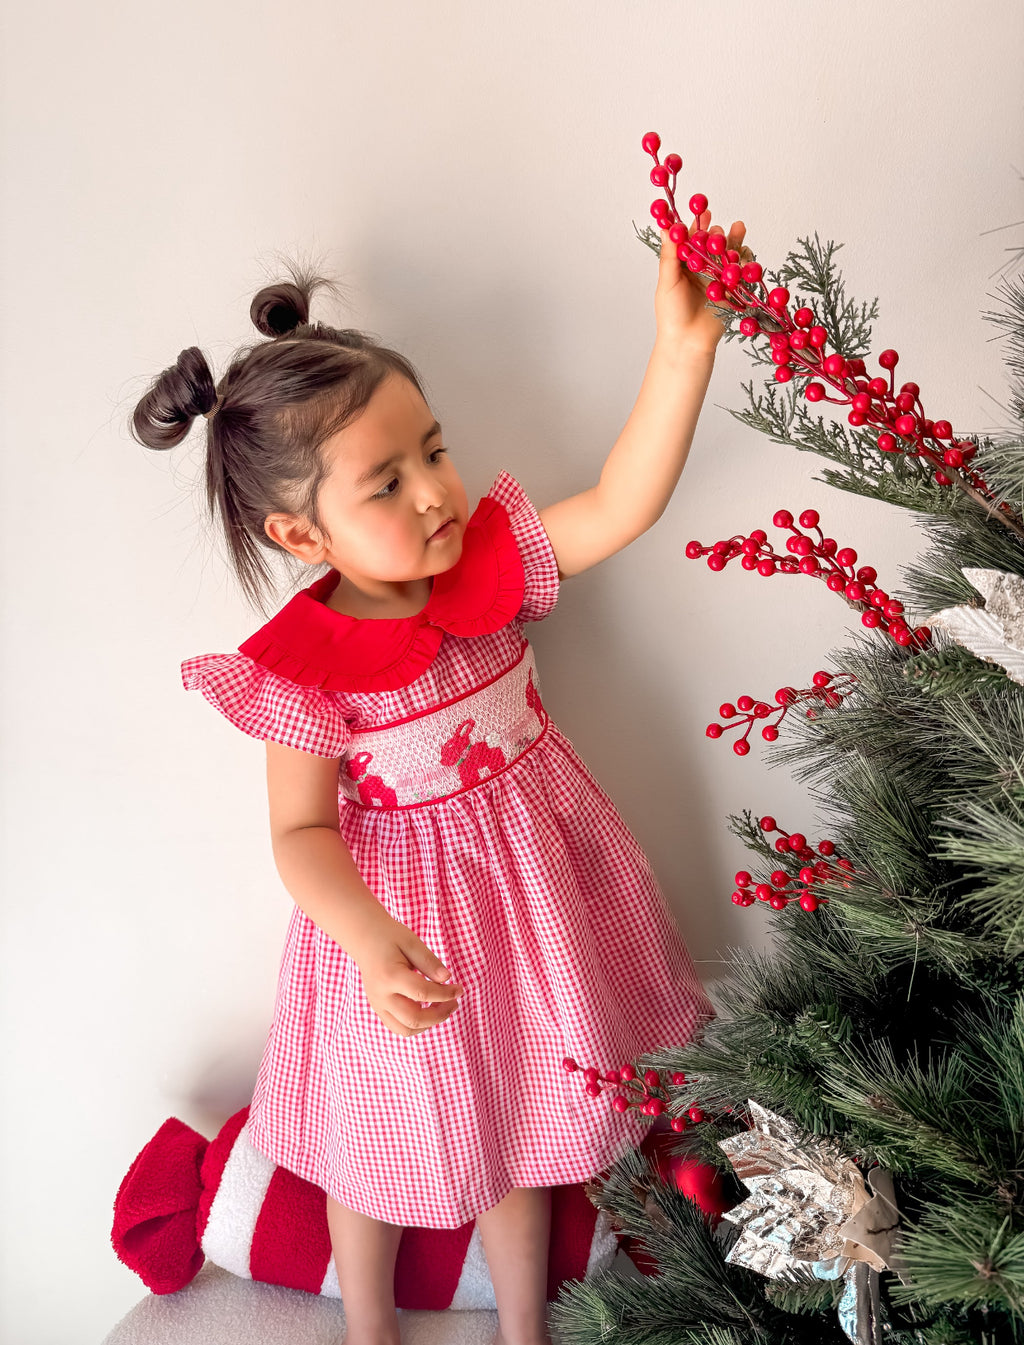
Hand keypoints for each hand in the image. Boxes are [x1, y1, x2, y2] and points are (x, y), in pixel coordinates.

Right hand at [353, 916, 464, 1037]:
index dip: (446, 994)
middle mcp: (380, 996)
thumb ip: (429, 962)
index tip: (459, 988)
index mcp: (389, 976)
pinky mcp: (378, 1009)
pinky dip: (416, 1024)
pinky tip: (428, 1010)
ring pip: (405, 1030)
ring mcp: (377, 1005)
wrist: (364, 938)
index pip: (423, 994)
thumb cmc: (389, 937)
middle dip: (440, 1015)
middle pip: (414, 1019)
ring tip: (443, 1007)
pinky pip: (398, 1027)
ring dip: (429, 1024)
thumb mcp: (412, 942)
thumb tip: (447, 979)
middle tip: (454, 1003)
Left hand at [655, 212, 751, 353]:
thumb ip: (670, 255)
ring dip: (734, 240)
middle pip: (713, 242)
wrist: (689, 342)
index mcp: (684, 264)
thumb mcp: (668, 282)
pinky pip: (743, 269)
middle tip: (717, 231)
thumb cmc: (672, 315)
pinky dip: (746, 259)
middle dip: (717, 233)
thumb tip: (666, 228)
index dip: (697, 223)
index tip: (702, 210)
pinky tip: (745, 253)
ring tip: (738, 229)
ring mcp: (719, 277)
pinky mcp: (733, 288)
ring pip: (730, 252)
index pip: (691, 238)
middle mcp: (702, 268)